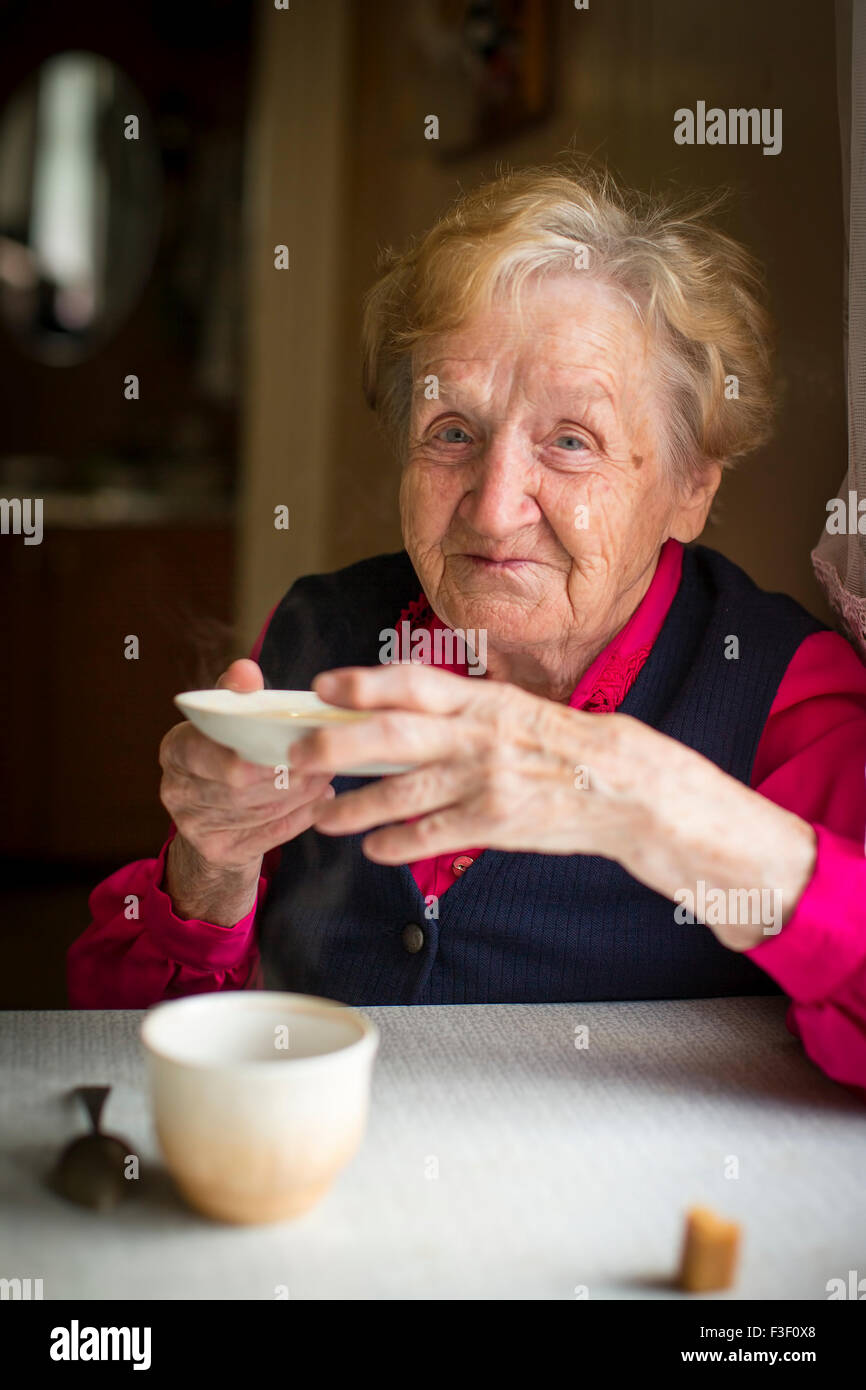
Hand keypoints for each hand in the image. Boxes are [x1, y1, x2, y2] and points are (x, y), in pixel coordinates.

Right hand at [158, 658, 334, 920]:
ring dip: (300, 793)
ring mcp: (194, 825)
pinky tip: (319, 800)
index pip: (203, 749)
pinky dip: (299, 816)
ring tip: (326, 775)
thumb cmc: (228, 755)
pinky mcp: (218, 850)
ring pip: (258, 810)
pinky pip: (268, 834)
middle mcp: (176, 789)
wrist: (215, 818)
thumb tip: (246, 671)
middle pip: (237, 785)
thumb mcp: (227, 721)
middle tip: (323, 759)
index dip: (245, 750)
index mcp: (176, 749)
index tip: (285, 744)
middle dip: (284, 772)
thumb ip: (236, 694)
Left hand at [290, 663, 816, 949]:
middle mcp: (478, 736)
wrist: (623, 786)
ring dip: (355, 806)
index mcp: (483, 701)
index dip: (364, 681)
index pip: (414, 683)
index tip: (322, 685)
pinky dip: (396, 843)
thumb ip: (462, 706)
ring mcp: (486, 781)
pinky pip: (432, 835)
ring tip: (323, 818)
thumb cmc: (563, 745)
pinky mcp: (496, 823)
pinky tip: (373, 848)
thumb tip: (400, 702)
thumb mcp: (514, 708)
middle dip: (338, 743)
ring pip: (402, 793)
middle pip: (392, 735)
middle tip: (299, 754)